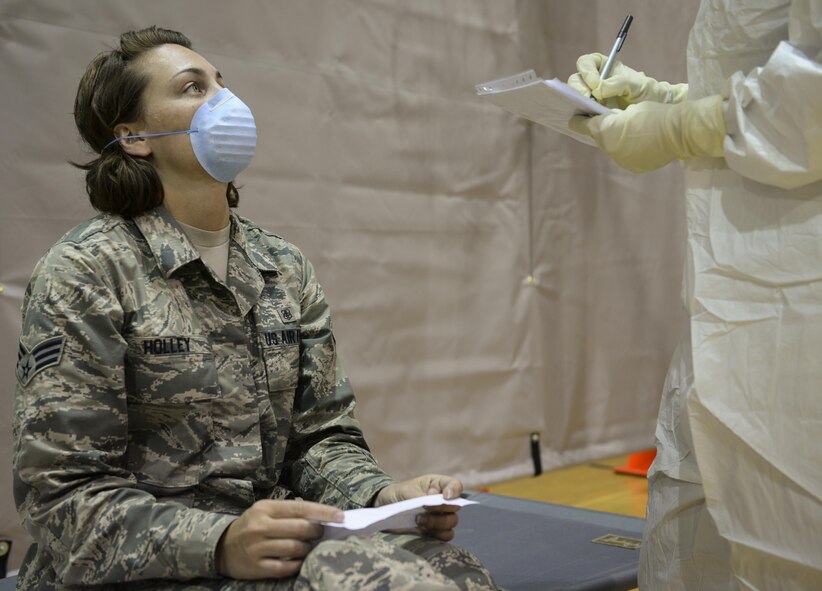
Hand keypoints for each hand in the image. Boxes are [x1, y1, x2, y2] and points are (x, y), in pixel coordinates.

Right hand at [216, 499, 343, 579]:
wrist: (222, 547)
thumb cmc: (252, 526)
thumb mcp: (266, 512)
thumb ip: (290, 513)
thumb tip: (322, 517)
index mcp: (265, 508)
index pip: (301, 508)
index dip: (324, 512)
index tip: (341, 516)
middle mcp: (260, 526)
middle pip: (300, 528)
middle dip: (317, 531)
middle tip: (321, 533)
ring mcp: (257, 548)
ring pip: (295, 548)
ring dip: (308, 548)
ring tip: (309, 546)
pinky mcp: (256, 567)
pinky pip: (285, 567)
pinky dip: (298, 564)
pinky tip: (300, 560)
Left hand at [374, 474, 462, 540]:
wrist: (385, 508)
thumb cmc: (397, 493)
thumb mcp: (405, 491)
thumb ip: (419, 496)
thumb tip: (430, 503)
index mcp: (437, 485)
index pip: (455, 485)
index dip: (454, 491)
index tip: (445, 496)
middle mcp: (442, 500)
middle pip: (455, 507)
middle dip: (441, 510)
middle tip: (423, 510)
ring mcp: (440, 516)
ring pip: (451, 522)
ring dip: (436, 523)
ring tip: (418, 520)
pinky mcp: (434, 531)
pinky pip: (445, 536)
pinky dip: (437, 534)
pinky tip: (422, 530)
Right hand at [567, 53, 687, 108]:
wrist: (655, 109)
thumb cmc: (647, 92)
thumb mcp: (636, 85)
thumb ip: (617, 84)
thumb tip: (597, 90)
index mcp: (605, 68)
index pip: (586, 63)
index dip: (587, 71)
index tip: (595, 84)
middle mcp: (595, 81)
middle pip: (576, 80)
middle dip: (579, 89)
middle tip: (587, 100)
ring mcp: (592, 98)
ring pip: (575, 96)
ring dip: (578, 103)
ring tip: (589, 110)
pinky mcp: (592, 113)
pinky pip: (580, 112)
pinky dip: (581, 115)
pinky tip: (588, 119)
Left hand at [569, 95, 725, 172]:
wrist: (680, 132)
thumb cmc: (655, 113)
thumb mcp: (632, 109)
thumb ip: (615, 116)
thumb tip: (611, 124)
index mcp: (607, 131)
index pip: (587, 127)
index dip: (580, 122)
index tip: (573, 120)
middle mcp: (611, 149)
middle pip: (600, 139)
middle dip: (601, 131)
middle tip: (603, 122)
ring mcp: (623, 160)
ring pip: (613, 148)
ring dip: (615, 141)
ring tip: (624, 132)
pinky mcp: (635, 166)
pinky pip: (626, 156)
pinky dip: (627, 149)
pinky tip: (637, 142)